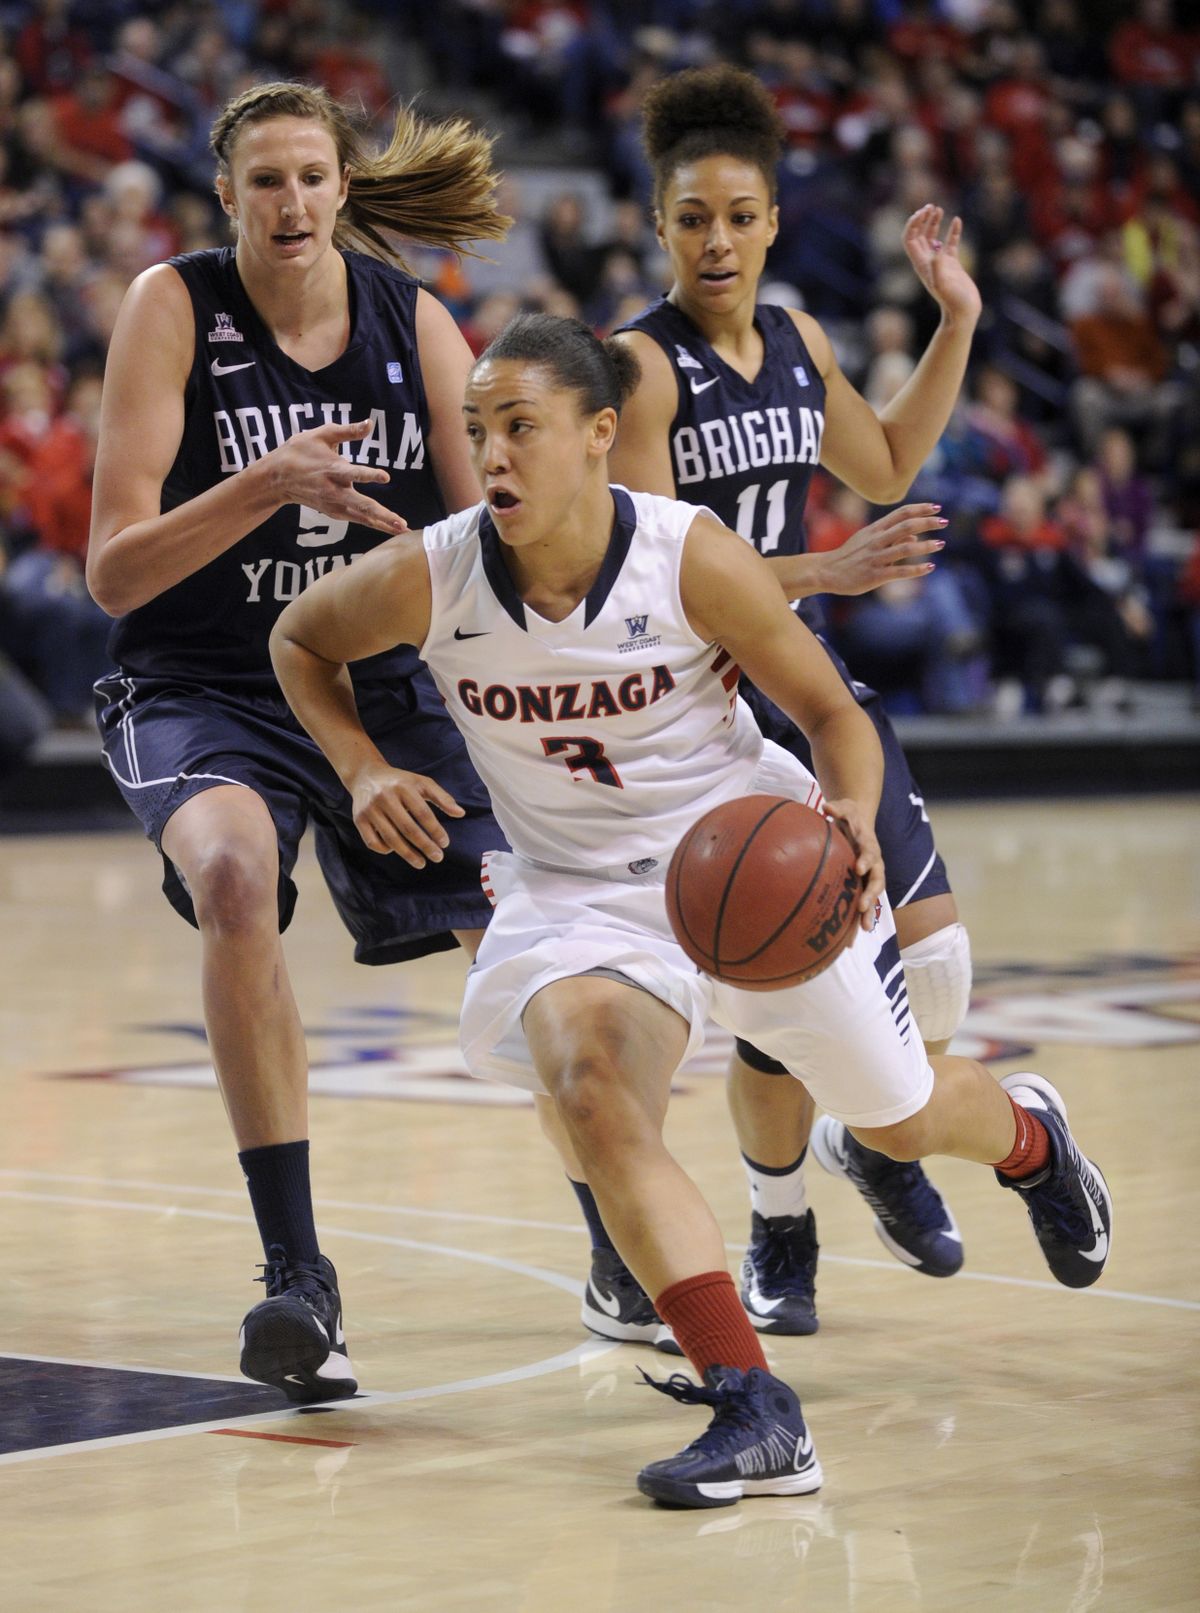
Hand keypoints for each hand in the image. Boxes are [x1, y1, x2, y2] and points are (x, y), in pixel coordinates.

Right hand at [268, 420, 407, 535]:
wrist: (276, 477)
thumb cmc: (299, 451)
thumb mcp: (321, 435)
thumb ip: (348, 431)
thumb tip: (371, 423)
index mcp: (332, 469)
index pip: (353, 473)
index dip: (369, 474)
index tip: (386, 476)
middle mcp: (334, 491)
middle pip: (361, 505)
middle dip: (382, 515)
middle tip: (401, 523)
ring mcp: (333, 504)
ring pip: (362, 517)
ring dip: (383, 524)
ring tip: (402, 529)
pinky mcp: (333, 511)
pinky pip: (357, 519)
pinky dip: (373, 524)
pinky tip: (389, 528)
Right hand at [350, 762, 464, 866]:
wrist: (366, 776)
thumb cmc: (400, 782)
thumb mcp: (422, 783)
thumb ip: (442, 798)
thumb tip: (461, 813)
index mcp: (403, 787)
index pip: (422, 813)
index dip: (435, 830)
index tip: (445, 843)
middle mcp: (384, 797)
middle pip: (407, 828)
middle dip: (425, 845)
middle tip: (437, 857)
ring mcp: (370, 809)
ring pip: (391, 838)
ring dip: (408, 854)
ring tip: (421, 863)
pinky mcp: (359, 819)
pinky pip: (372, 842)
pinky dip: (386, 850)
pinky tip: (397, 851)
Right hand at [819, 503, 946, 595]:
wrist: (826, 571)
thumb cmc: (849, 556)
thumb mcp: (868, 540)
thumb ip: (892, 536)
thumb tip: (915, 535)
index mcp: (875, 529)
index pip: (901, 513)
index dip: (920, 509)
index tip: (937, 507)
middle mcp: (877, 541)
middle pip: (907, 526)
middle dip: (928, 522)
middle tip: (944, 522)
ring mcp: (876, 558)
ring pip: (905, 548)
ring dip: (926, 546)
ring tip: (940, 544)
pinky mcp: (874, 575)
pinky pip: (899, 571)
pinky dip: (917, 569)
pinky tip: (929, 567)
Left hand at [823, 797, 884, 929]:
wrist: (858, 822)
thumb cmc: (848, 815)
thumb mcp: (845, 808)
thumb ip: (838, 808)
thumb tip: (827, 807)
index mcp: (869, 845)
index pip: (871, 853)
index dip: (866, 861)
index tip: (859, 868)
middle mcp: (874, 864)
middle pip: (876, 881)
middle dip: (870, 894)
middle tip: (862, 906)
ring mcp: (869, 877)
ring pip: (872, 897)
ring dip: (868, 913)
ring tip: (864, 930)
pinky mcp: (862, 886)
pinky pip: (861, 905)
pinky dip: (857, 921)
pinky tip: (849, 940)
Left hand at [903, 206, 981, 326]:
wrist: (964, 313)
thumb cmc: (954, 301)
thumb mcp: (944, 285)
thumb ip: (938, 269)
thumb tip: (936, 253)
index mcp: (921, 264)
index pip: (909, 239)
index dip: (913, 224)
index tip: (923, 212)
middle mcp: (928, 262)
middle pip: (918, 236)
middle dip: (922, 220)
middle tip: (930, 206)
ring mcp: (940, 263)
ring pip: (932, 238)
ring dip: (933, 223)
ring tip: (939, 209)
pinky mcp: (952, 264)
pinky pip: (950, 243)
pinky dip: (953, 231)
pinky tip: (957, 220)